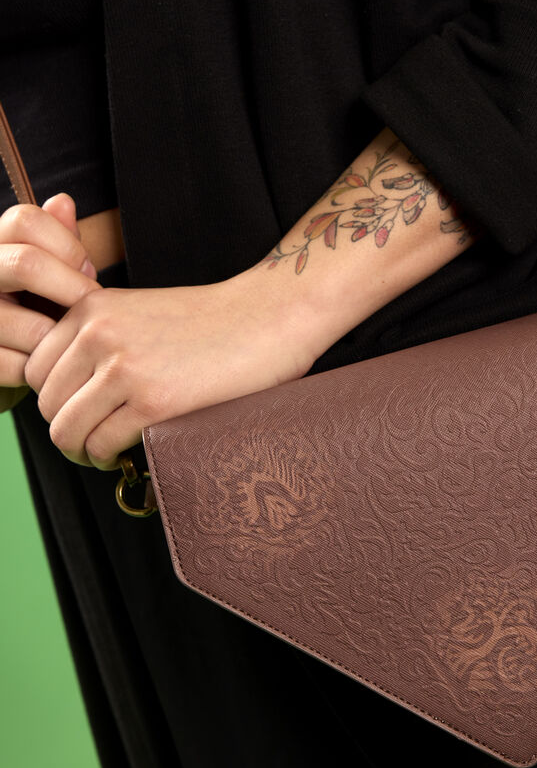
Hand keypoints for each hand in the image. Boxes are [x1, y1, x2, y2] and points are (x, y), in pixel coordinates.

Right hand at [0, 193, 99, 411]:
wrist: (4, 348)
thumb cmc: (38, 302)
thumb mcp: (50, 267)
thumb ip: (60, 240)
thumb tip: (63, 202)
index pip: (25, 220)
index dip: (68, 247)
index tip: (87, 270)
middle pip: (26, 264)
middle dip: (73, 291)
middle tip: (91, 311)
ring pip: (32, 325)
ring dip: (64, 340)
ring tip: (72, 342)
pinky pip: (21, 365)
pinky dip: (46, 369)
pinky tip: (51, 363)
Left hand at [24, 272, 318, 469]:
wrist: (271, 317)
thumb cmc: (217, 322)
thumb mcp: (142, 312)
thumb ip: (101, 337)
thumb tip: (72, 392)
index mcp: (92, 309)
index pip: (35, 368)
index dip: (56, 399)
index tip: (83, 412)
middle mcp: (98, 335)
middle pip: (46, 403)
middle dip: (67, 428)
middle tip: (93, 440)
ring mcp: (125, 368)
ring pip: (66, 430)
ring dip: (81, 449)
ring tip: (106, 451)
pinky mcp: (155, 401)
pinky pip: (102, 444)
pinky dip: (108, 457)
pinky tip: (127, 453)